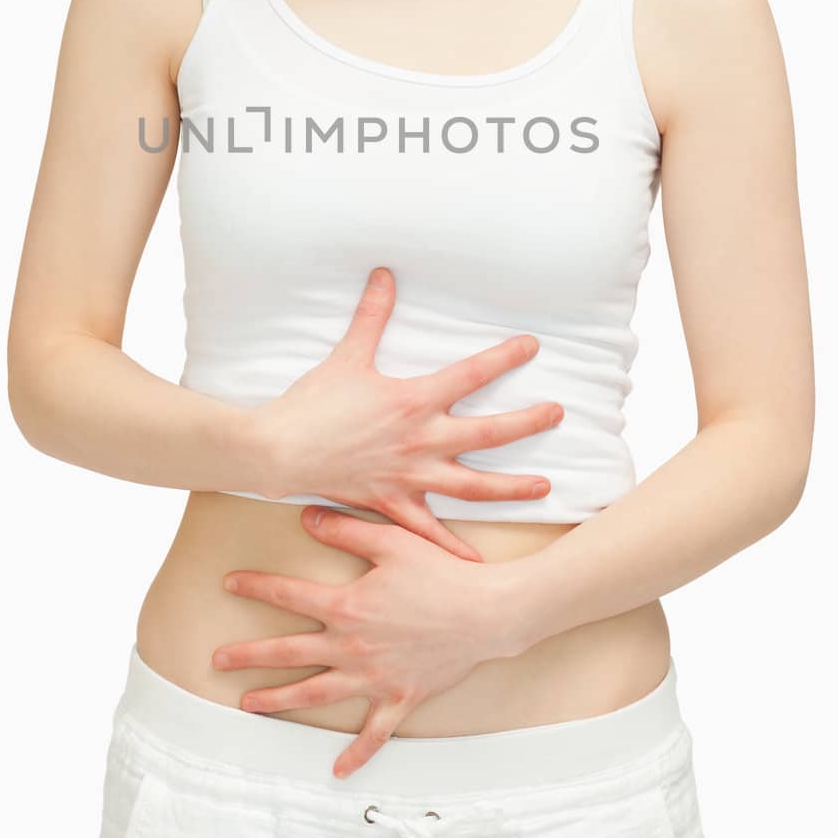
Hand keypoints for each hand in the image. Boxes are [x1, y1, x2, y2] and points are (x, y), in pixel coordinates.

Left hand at [213, 505, 512, 779]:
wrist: (486, 613)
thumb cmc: (441, 573)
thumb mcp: (392, 541)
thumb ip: (346, 530)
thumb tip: (306, 516)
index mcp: (347, 607)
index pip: (289, 596)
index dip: (255, 587)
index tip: (228, 583)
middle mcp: (352, 647)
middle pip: (289, 653)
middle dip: (249, 655)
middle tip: (216, 659)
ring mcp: (374, 677)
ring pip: (316, 694)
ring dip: (279, 700)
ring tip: (249, 705)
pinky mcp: (400, 697)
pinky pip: (374, 733)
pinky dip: (356, 754)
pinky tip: (337, 770)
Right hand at [254, 267, 563, 562]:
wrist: (279, 450)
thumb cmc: (313, 403)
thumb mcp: (347, 355)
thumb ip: (372, 315)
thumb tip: (385, 273)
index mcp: (414, 400)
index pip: (471, 375)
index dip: (504, 357)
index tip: (532, 346)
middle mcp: (421, 440)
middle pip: (488, 433)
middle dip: (528, 423)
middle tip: (558, 414)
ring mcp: (410, 476)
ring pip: (473, 485)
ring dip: (511, 487)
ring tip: (544, 486)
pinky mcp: (393, 503)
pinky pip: (430, 531)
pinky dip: (453, 548)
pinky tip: (477, 564)